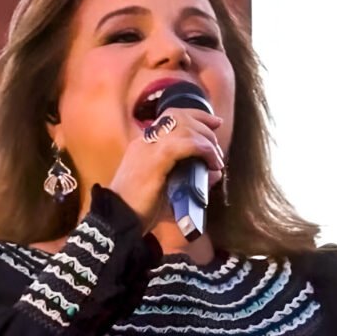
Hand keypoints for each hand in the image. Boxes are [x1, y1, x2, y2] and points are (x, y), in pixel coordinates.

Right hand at [107, 109, 224, 232]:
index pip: (171, 116)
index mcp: (144, 144)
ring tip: (216, 160)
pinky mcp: (155, 159)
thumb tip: (213, 173)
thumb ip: (191, 181)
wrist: (118, 220)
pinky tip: (212, 163)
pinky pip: (185, 144)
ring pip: (184, 126)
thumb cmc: (141, 210)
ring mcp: (148, 148)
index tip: (215, 123)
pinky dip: (204, 150)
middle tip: (218, 147)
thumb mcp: (169, 192)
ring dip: (206, 139)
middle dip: (205, 124)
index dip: (196, 115)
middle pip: (179, 115)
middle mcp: (145, 140)